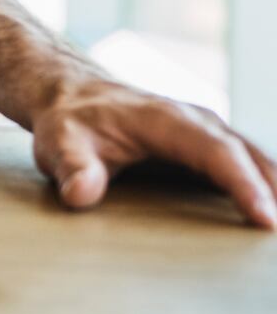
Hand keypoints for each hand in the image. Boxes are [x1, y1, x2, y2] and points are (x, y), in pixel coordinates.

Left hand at [32, 76, 276, 228]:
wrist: (71, 96)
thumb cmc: (69, 121)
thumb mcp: (59, 141)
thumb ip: (72, 166)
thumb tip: (81, 193)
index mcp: (166, 119)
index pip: (215, 150)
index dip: (242, 183)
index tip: (264, 217)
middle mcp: (197, 121)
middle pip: (248, 156)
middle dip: (273, 192)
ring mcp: (208, 133)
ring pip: (257, 160)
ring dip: (276, 190)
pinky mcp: (211, 148)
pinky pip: (250, 166)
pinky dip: (268, 188)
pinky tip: (272, 215)